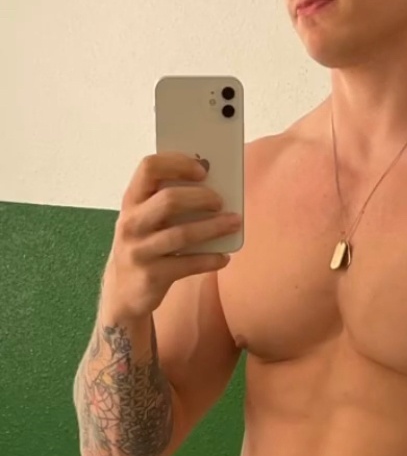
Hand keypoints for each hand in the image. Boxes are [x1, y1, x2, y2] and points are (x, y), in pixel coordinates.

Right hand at [100, 151, 242, 319]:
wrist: (124, 292)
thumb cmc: (145, 245)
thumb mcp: (147, 219)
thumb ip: (169, 201)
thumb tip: (215, 186)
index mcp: (131, 201)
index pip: (149, 168)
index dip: (179, 163)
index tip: (203, 170)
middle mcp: (131, 223)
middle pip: (169, 200)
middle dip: (202, 197)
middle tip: (221, 201)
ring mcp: (138, 251)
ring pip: (182, 233)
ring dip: (214, 227)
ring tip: (234, 222)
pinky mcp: (151, 276)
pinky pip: (187, 264)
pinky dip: (210, 259)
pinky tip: (224, 257)